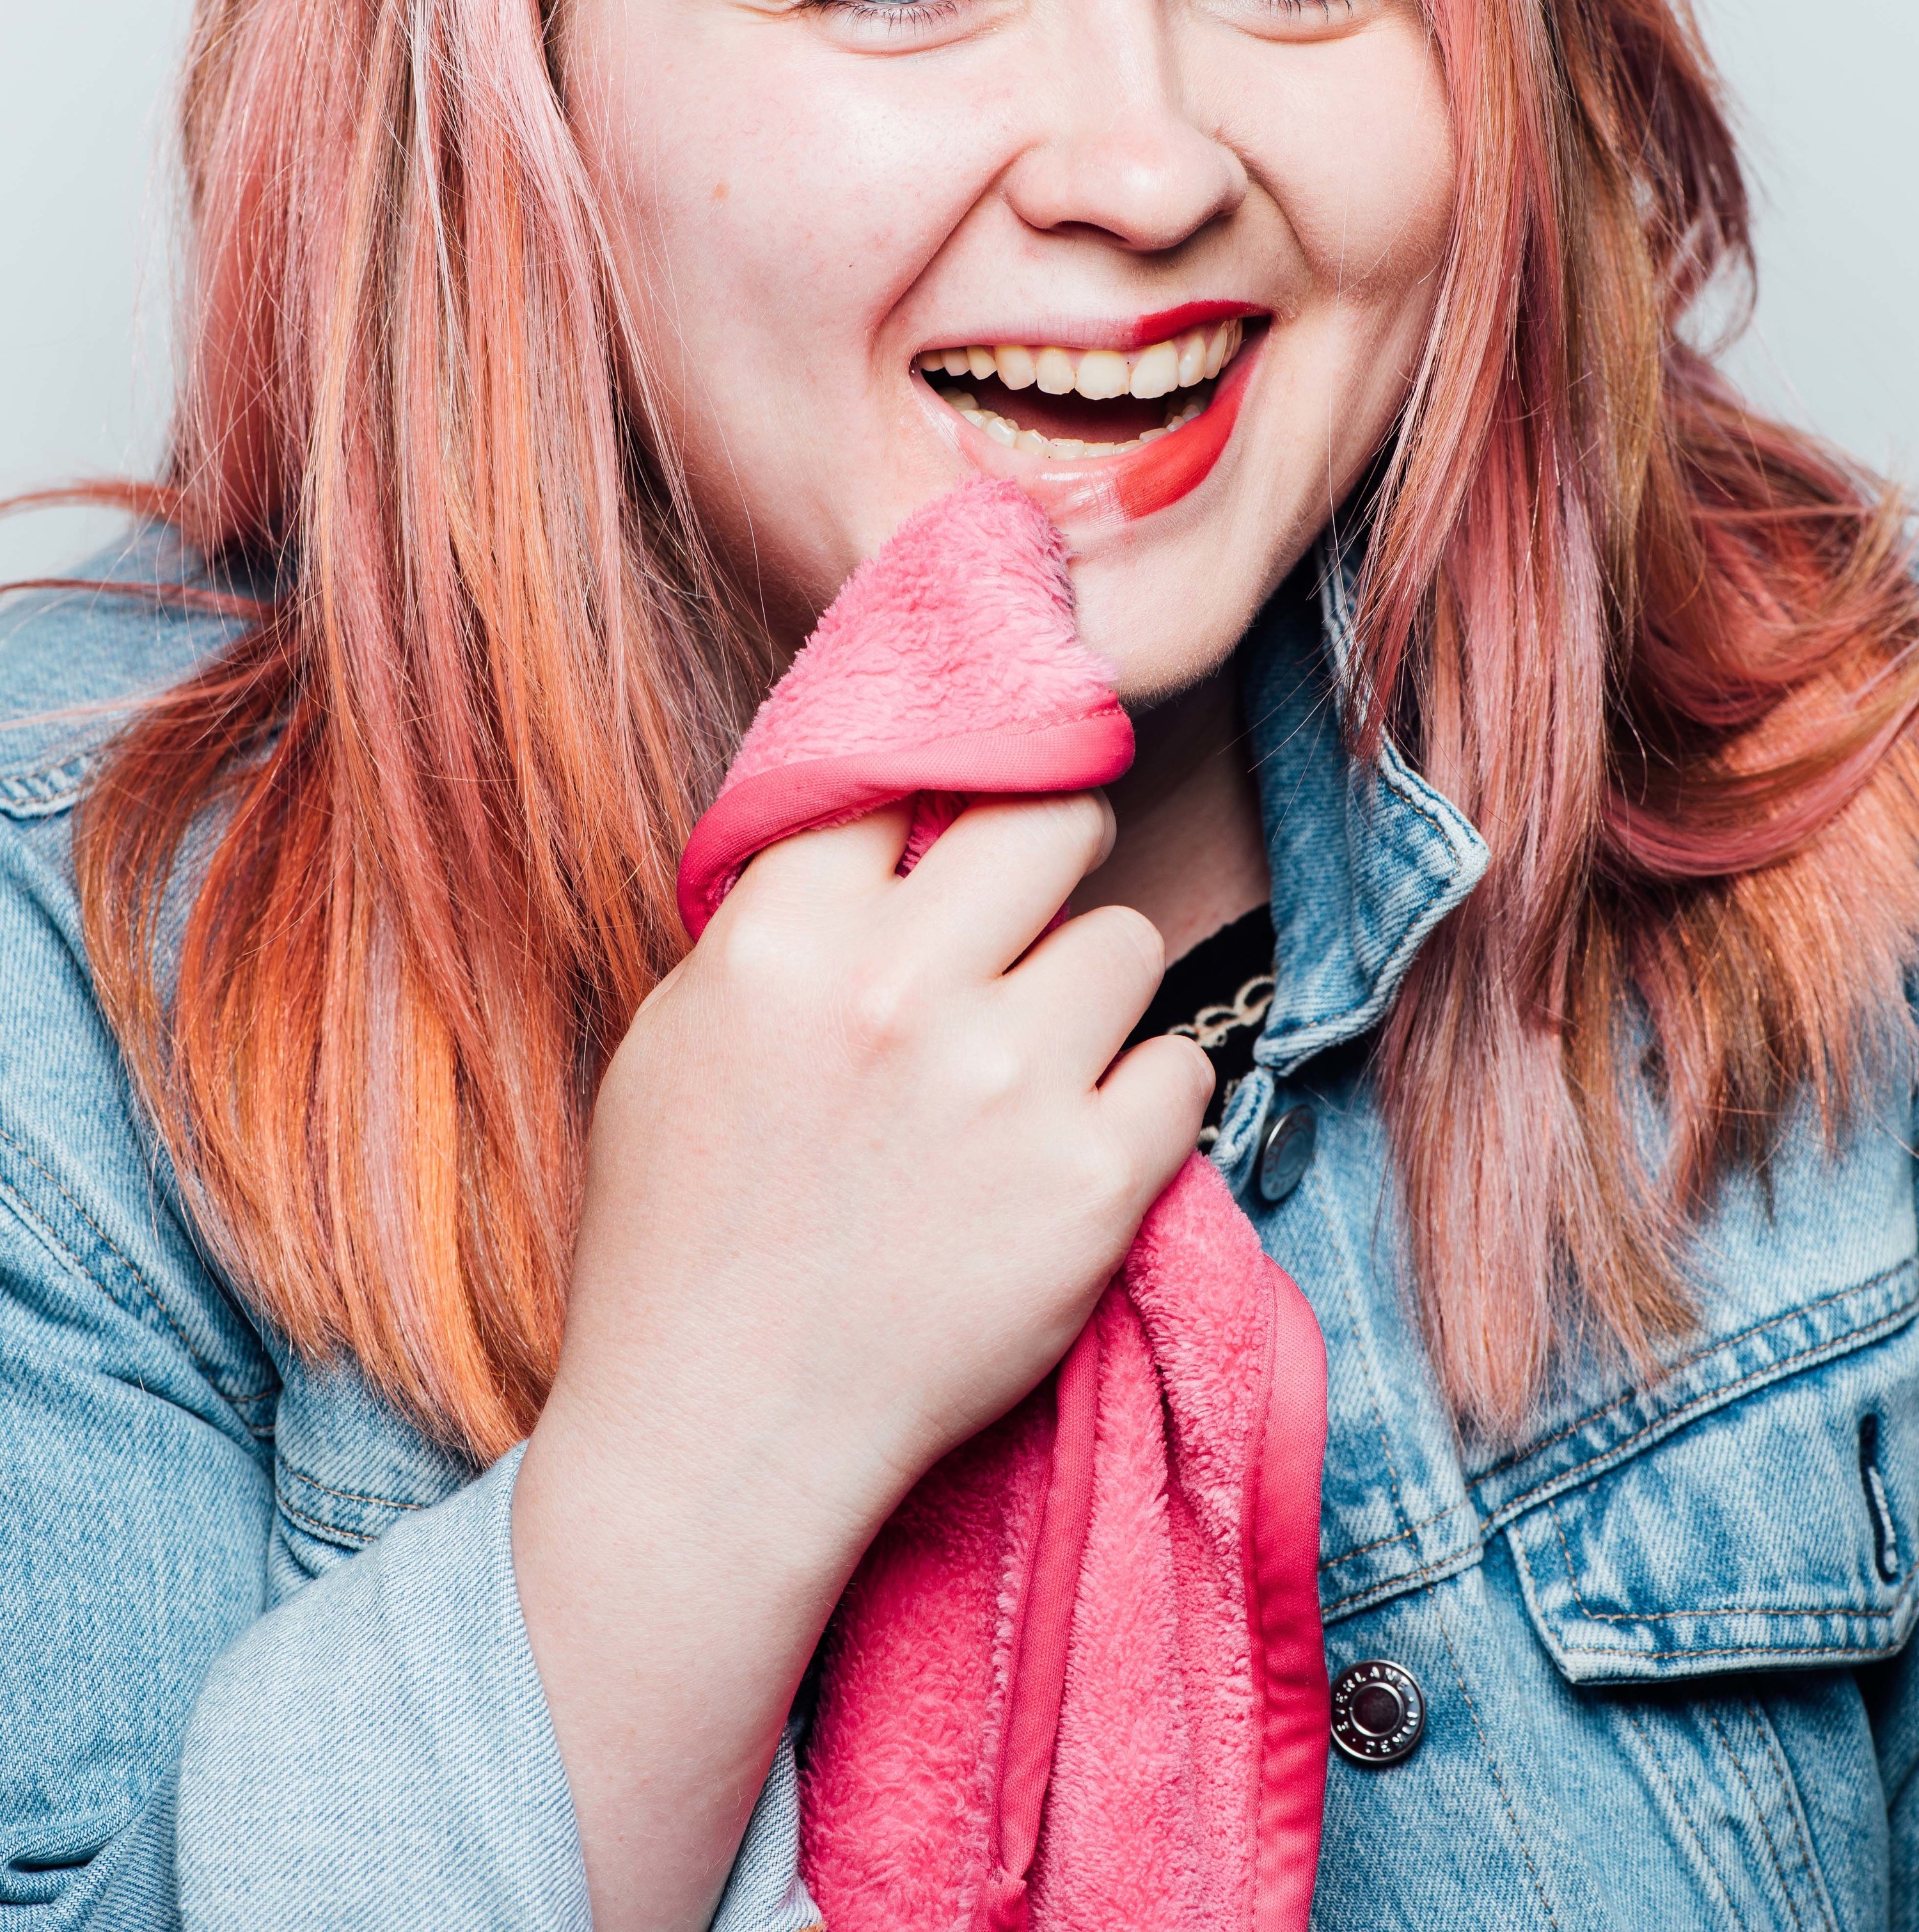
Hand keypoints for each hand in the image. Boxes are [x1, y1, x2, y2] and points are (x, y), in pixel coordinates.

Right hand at [513, 792, 1208, 1931]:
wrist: (725, 1440)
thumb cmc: (683, 1241)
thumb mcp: (677, 1038)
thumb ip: (776, 920)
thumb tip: (884, 829)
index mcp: (784, 939)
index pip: (905, 773)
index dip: (940, 791)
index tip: (961, 814)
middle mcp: (902, 991)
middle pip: (1048, 822)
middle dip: (1049, 852)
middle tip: (1034, 906)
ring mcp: (1008, 1085)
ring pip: (1126, 939)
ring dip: (1094, 990)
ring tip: (1039, 1055)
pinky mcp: (1094, 1184)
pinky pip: (1186, 1066)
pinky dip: (1147, 1097)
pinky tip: (1080, 1139)